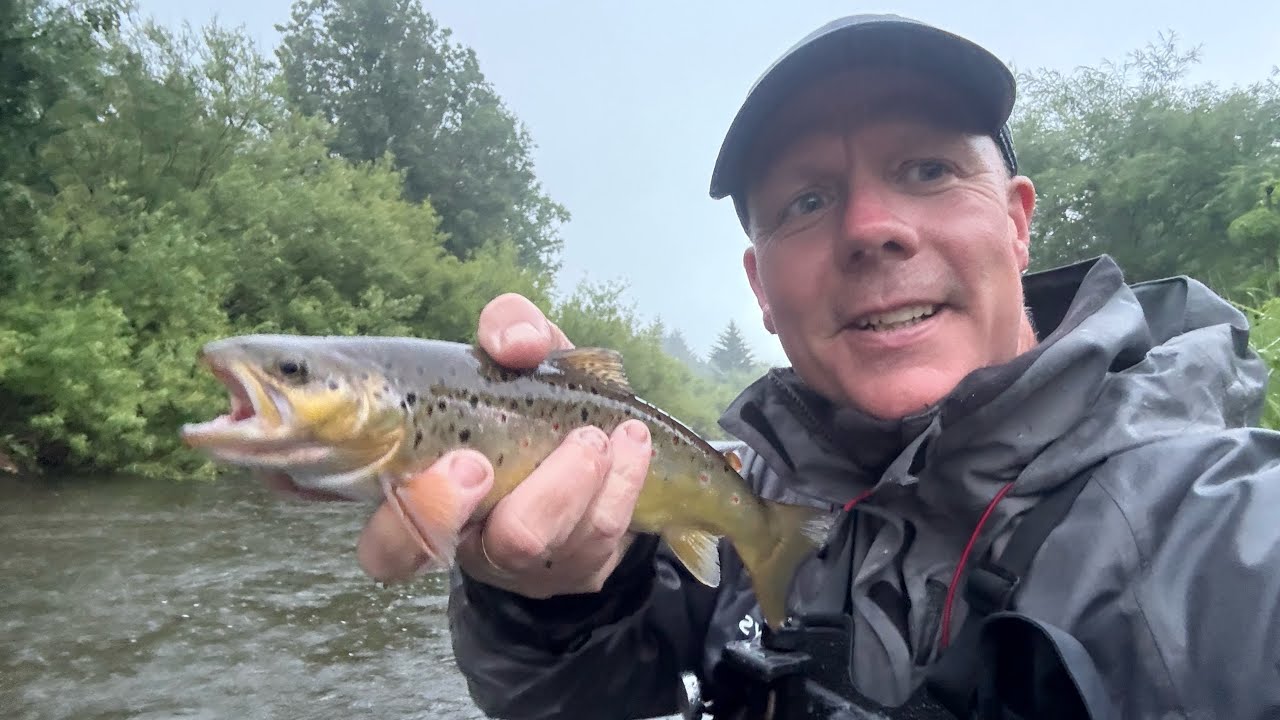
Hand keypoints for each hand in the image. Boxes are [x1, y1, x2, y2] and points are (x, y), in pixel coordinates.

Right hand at [355, 292, 653, 597]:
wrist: (599, 446)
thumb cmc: (535, 396)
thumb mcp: (516, 353)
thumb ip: (508, 327)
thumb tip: (517, 344)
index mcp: (416, 491)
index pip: (380, 545)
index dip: (408, 520)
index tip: (467, 464)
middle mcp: (457, 539)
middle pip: (444, 550)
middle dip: (471, 494)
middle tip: (536, 449)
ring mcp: (517, 562)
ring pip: (527, 539)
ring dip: (568, 479)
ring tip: (597, 436)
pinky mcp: (574, 566)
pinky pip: (596, 534)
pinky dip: (619, 480)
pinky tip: (631, 444)